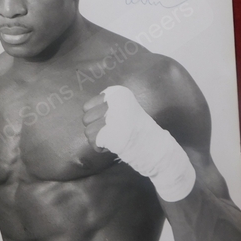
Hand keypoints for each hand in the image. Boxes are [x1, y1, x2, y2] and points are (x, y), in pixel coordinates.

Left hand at [84, 85, 194, 201]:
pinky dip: (101, 148)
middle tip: (112, 132)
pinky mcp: (108, 133)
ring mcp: (110, 117)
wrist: (155, 146)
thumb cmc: (138, 128)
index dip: (96, 118)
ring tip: (114, 138)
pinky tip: (113, 145)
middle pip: (85, 119)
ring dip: (98, 139)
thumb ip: (107, 105)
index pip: (87, 107)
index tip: (111, 122)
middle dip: (96, 129)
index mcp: (116, 93)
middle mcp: (112, 102)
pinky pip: (93, 143)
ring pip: (88, 132)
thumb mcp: (124, 108)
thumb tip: (86, 110)